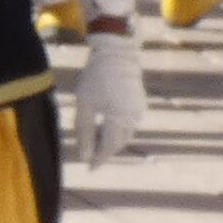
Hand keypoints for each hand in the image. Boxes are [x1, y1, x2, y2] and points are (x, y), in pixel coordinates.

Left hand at [72, 27, 145, 166]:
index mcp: (119, 119)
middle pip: (118, 143)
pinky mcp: (139, 103)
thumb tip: (84, 156)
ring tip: (96, 145)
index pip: (108, 147)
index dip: (98, 159)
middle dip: (104, 152)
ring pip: (125, 135)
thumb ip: (84, 131)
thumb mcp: (84, 104)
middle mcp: (133, 118)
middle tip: (91, 158)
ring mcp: (138, 110)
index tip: (89, 168)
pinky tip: (106, 128)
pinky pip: (129, 124)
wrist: (116, 53)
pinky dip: (118, 130)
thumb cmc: (96, 77)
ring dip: (112, 142)